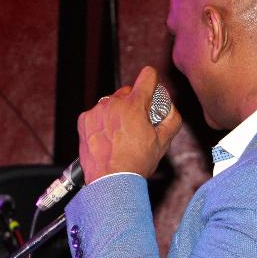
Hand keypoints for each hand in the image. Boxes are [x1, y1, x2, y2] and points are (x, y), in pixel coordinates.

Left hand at [77, 66, 182, 182]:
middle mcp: (114, 103)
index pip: (147, 76)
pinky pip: (97, 114)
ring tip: (120, 135)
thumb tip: (170, 108)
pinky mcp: (84, 120)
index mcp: (134, 104)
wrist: (110, 181)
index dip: (152, 81)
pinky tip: (107, 138)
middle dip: (134, 103)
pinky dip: (102, 122)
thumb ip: (172, 119)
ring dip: (117, 113)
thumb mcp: (163, 142)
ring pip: (111, 103)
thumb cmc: (136, 163)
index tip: (152, 89)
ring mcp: (97, 111)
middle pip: (128, 92)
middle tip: (137, 124)